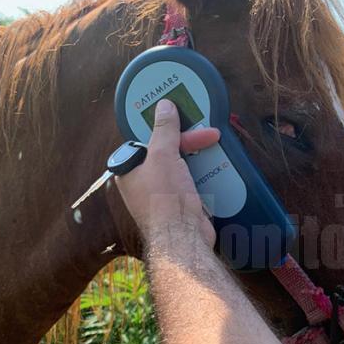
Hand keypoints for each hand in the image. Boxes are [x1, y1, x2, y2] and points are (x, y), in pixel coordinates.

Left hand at [115, 98, 219, 247]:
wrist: (183, 237)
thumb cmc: (164, 197)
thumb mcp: (163, 155)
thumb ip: (164, 129)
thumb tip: (164, 106)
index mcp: (128, 171)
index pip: (146, 141)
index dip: (165, 129)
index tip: (183, 120)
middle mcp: (141, 184)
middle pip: (165, 152)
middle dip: (187, 143)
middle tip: (209, 134)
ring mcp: (161, 196)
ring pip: (180, 166)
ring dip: (197, 156)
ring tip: (214, 146)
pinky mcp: (179, 205)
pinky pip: (191, 181)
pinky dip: (202, 173)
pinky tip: (215, 166)